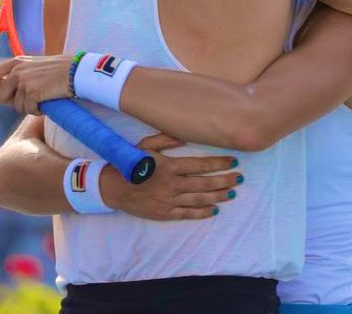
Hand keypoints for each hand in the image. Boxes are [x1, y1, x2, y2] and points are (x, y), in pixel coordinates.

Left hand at [0, 55, 73, 114]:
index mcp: (15, 62)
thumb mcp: (34, 66)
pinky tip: (46, 101)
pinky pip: (28, 110)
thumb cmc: (58, 70)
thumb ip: (17, 75)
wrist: (76, 72)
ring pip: (16, 106)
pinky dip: (37, 110)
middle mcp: (16, 71)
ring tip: (42, 97)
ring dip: (29, 107)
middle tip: (27, 100)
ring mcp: (24, 82)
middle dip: (11, 103)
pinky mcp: (32, 93)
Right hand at [100, 133, 242, 220]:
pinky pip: (187, 213)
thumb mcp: (145, 145)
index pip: (200, 164)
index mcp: (169, 166)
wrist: (112, 187)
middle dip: (224, 180)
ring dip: (218, 196)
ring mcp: (169, 200)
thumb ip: (165, 140)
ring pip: (199, 198)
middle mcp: (172, 184)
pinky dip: (202, 212)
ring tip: (232, 193)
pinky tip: (214, 210)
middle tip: (239, 178)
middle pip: (204, 182)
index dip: (218, 163)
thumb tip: (185, 137)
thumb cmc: (129, 162)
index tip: (233, 161)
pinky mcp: (164, 213)